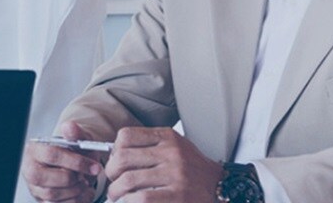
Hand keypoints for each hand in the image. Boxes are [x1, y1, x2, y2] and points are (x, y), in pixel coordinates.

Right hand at [22, 121, 106, 202]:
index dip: (76, 162)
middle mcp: (30, 169)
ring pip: (53, 196)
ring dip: (76, 192)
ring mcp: (34, 187)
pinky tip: (83, 193)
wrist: (69, 162)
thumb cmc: (71, 151)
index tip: (95, 167)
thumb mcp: (76, 139)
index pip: (52, 155)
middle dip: (75, 181)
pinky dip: (75, 201)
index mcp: (35, 149)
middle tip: (88, 178)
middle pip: (49, 180)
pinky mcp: (41, 201)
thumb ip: (75, 133)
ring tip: (86, 184)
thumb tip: (70, 127)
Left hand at [104, 127, 222, 202]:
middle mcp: (171, 153)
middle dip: (111, 173)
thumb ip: (150, 146)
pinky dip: (129, 202)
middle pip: (122, 158)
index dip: (113, 150)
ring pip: (129, 180)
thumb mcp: (175, 147)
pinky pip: (142, 198)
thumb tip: (116, 154)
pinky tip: (129, 202)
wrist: (221, 187)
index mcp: (168, 137)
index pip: (126, 136)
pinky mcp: (178, 196)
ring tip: (117, 196)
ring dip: (116, 192)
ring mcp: (175, 174)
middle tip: (112, 182)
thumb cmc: (194, 170)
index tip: (114, 162)